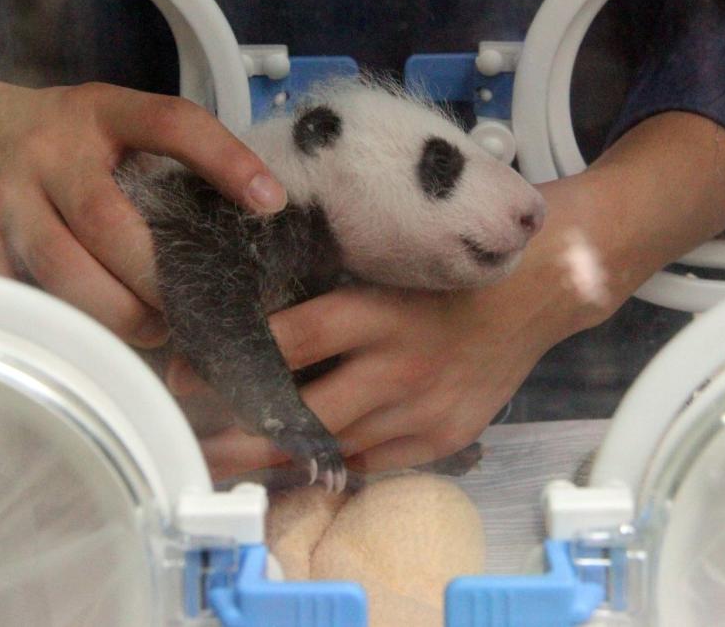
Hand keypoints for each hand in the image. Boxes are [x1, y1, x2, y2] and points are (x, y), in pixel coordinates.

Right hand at [0, 62, 286, 345]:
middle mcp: (49, 149)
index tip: (270, 202)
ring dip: (114, 313)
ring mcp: (2, 194)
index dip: (224, 159)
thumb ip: (156, 158)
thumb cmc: (49, 140)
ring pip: (61, 269)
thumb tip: (243, 221)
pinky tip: (84, 342)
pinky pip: (14, 296)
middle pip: (109, 221)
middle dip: (156, 279)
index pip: (171, 122)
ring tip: (150, 332)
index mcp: (99, 112)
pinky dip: (53, 327)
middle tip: (191, 313)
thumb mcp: (102, 123)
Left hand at [177, 111, 724, 478]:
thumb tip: (254, 314)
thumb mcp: (387, 261)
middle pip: (304, 412)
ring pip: (335, 446)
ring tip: (233, 454)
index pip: (290, 340)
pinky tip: (301, 460)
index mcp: (379, 309)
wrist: (539, 289)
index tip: (185, 365)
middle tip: (197, 435)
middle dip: (242, 432)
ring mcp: (424, 409)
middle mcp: (399, 364)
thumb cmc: (451, 266)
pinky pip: (375, 462)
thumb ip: (330, 290)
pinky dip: (335, 461)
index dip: (231, 359)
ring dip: (280, 454)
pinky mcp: (445, 437)